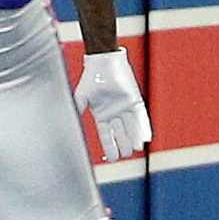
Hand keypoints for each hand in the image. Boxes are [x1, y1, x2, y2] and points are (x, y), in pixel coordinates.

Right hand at [76, 47, 151, 161]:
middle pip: (120, 133)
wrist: (102, 61)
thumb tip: (71, 125)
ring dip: (134, 138)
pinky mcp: (135, 100)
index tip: (112, 159)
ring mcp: (125, 107)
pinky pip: (141, 116)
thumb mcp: (80, 97)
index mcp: (102, 114)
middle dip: (123, 144)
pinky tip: (147, 137)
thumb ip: (77, 110)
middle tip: (126, 155)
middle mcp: (114, 113)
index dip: (109, 147)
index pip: (106, 135)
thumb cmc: (91, 77)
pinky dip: (144, 127)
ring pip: (131, 127)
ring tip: (136, 149)